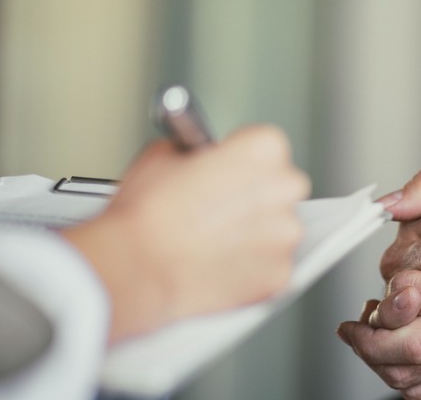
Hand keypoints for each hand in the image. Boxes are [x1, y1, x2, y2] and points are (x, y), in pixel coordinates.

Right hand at [63, 124, 308, 341]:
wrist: (136, 270)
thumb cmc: (146, 216)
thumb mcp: (162, 154)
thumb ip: (195, 151)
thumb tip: (198, 158)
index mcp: (262, 149)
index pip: (266, 145)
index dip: (240, 158)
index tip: (227, 169)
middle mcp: (284, 189)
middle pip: (280, 185)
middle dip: (254, 195)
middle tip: (218, 206)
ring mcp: (284, 236)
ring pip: (278, 228)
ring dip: (255, 233)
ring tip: (213, 239)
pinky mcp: (278, 275)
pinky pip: (271, 266)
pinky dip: (251, 267)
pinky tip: (219, 263)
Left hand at [338, 137, 420, 398]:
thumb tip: (409, 186)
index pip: (413, 302)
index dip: (382, 310)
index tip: (360, 310)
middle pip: (412, 353)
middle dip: (375, 345)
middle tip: (354, 332)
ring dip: (389, 365)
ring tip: (369, 347)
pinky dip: (418, 382)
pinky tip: (404, 363)